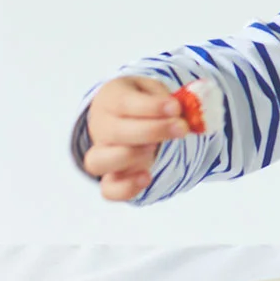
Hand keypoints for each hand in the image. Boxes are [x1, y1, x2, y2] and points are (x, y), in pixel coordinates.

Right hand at [83, 77, 188, 201]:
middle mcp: (101, 126)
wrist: (128, 116)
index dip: (152, 107)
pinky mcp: (111, 177)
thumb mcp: (155, 90)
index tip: (176, 108)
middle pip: (115, 132)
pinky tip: (147, 177)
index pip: (124, 102)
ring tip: (154, 149)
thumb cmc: (144, 101)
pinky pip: (108, 190)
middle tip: (180, 128)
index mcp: (111, 98)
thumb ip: (166, 100)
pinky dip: (126, 188)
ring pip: (98, 162)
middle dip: (152, 131)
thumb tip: (177, 111)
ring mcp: (102, 153)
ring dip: (129, 156)